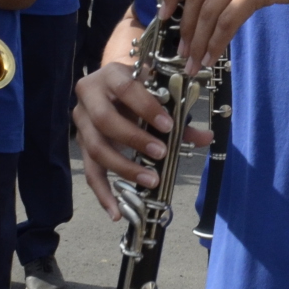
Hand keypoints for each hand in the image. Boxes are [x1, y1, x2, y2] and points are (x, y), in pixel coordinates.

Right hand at [71, 58, 210, 218]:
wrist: (113, 85)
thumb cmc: (139, 88)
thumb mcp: (156, 93)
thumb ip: (179, 114)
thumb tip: (207, 138)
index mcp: (110, 75)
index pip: (126, 89)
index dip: (147, 107)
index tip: (169, 125)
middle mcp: (89, 96)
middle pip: (105, 120)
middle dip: (134, 138)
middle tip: (161, 152)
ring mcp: (81, 122)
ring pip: (95, 148)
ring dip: (123, 167)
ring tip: (150, 179)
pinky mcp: (82, 145)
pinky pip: (90, 172)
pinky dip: (103, 194)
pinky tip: (116, 212)